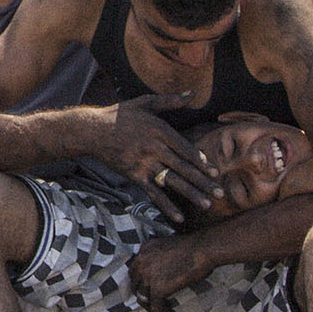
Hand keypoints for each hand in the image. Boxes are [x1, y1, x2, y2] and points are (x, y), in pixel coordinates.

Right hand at [92, 94, 217, 219]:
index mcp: (159, 130)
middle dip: (203, 182)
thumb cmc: (120, 115)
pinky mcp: (133, 175)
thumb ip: (169, 100)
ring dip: (191, 194)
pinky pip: (153, 193)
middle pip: (183, 168)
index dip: (202, 162)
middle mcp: (153, 148)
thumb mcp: (144, 103)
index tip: (216, 172)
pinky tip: (179, 217)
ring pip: (171, 182)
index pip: (186, 149)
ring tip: (207, 205)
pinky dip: (166, 206)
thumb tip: (192, 94)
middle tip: (221, 193)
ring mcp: (143, 164)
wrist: (92, 130)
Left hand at [128, 234, 207, 311]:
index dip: (142, 284)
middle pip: (137, 287)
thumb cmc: (194, 247)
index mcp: (144, 250)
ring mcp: (148, 276)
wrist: (202, 249)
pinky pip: (157, 308)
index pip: (134, 272)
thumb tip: (161, 273)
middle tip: (160, 304)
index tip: (152, 292)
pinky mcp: (158, 288)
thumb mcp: (168, 246)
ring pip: (144, 299)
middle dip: (147, 297)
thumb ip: (158, 257)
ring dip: (156, 308)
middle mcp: (142, 262)